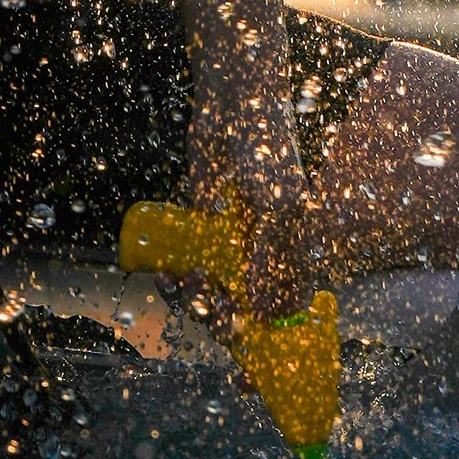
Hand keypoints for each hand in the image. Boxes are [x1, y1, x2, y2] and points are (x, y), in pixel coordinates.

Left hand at [187, 76, 314, 321]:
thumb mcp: (279, 207)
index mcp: (291, 253)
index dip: (266, 334)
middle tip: (211, 307)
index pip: (283, 310)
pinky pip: (188, 264)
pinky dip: (176, 278)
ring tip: (183, 285)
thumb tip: (265, 314)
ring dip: (194, 299)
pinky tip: (166, 276)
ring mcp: (231, 243)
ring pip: (212, 291)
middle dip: (224, 317)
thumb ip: (274, 259)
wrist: (233, 108)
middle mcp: (262, 253)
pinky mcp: (202, 228)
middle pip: (243, 308)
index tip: (246, 350)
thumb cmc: (268, 153)